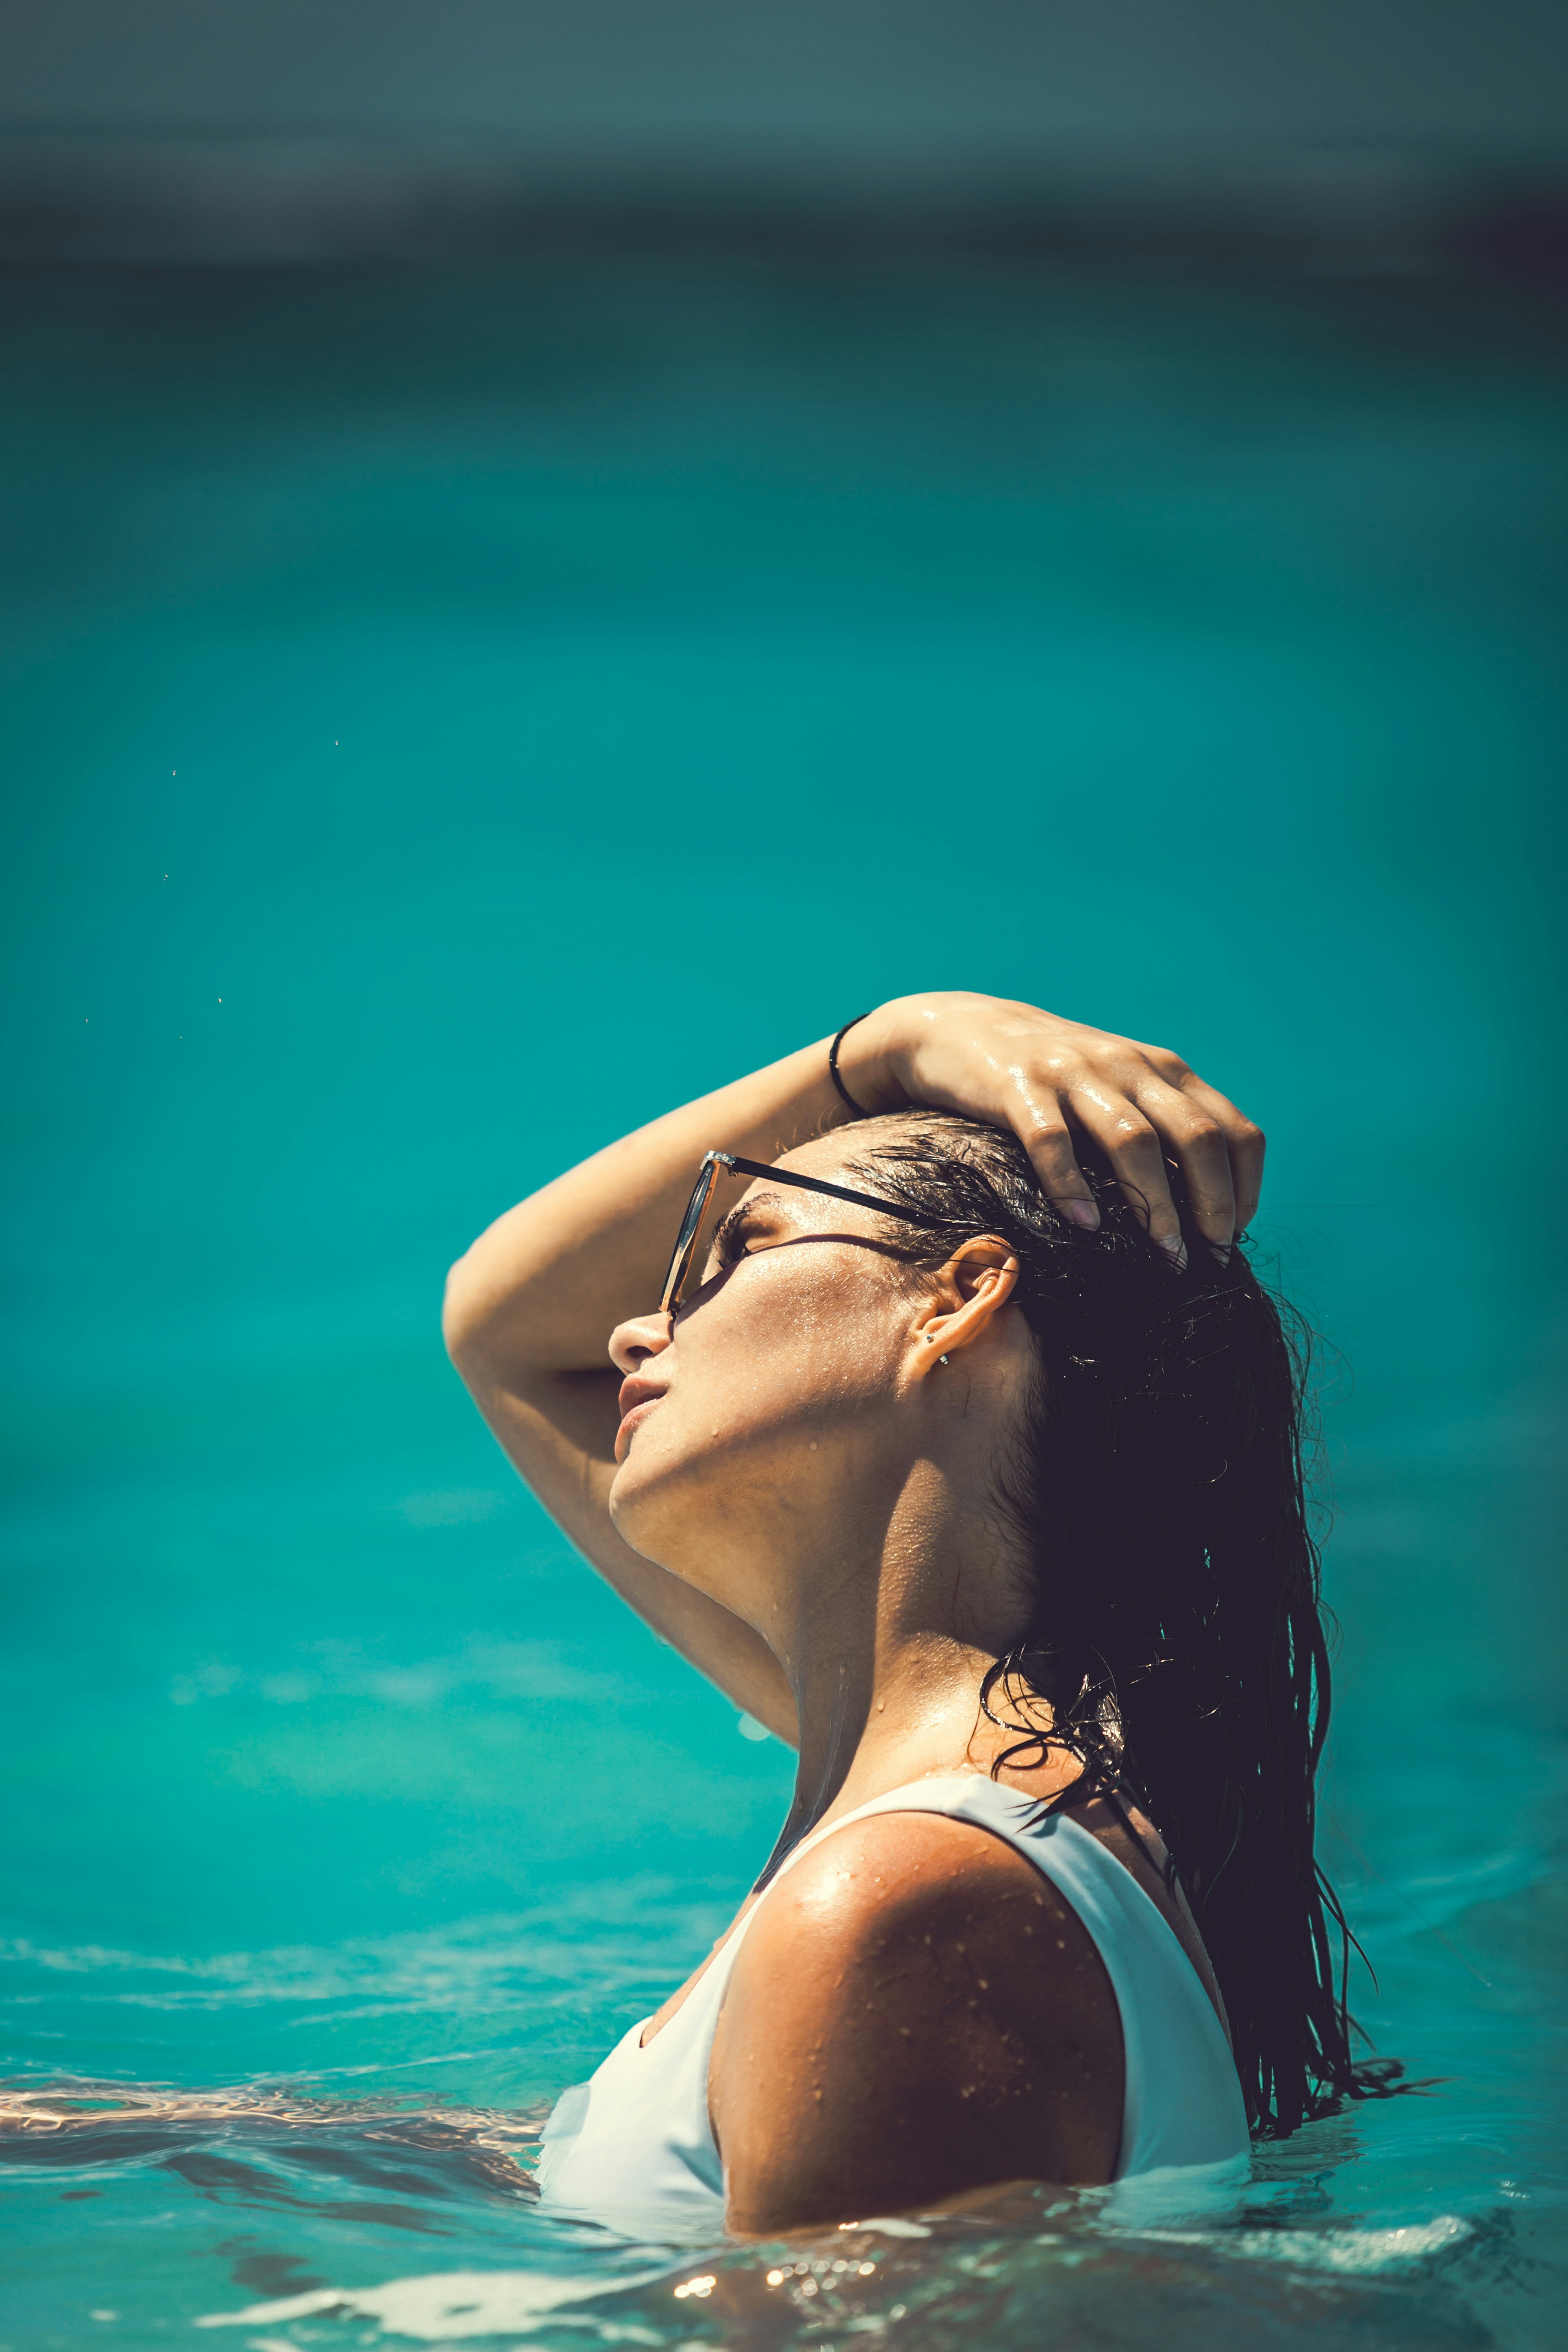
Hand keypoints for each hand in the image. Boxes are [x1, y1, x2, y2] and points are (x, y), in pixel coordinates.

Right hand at [842, 992, 1263, 1255]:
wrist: (963, 1027)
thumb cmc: (1054, 1076)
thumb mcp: (1121, 1085)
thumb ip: (1164, 1123)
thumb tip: (1208, 1203)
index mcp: (1164, 1070)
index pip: (1233, 1131)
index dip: (1244, 1189)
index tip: (1233, 1237)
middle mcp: (1129, 1066)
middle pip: (1196, 1138)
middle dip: (1211, 1206)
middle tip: (1207, 1259)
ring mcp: (1074, 1073)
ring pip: (1135, 1142)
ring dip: (1155, 1207)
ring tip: (1162, 1257)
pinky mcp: (1019, 1087)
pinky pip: (1052, 1141)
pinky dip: (1072, 1187)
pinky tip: (1083, 1226)